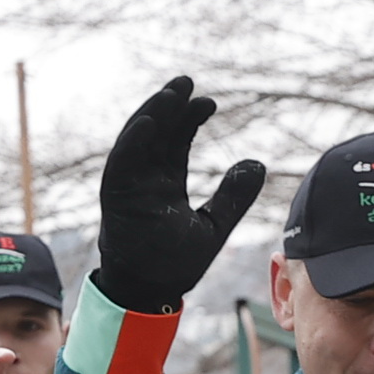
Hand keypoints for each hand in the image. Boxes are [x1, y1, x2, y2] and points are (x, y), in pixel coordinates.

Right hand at [91, 77, 269, 312]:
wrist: (151, 292)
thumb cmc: (176, 264)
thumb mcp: (215, 224)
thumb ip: (234, 196)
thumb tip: (258, 164)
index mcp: (166, 184)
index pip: (177, 142)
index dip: (190, 119)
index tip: (209, 102)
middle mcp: (145, 180)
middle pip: (157, 134)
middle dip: (170, 106)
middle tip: (187, 82)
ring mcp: (128, 187)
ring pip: (137, 141)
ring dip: (152, 115)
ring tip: (172, 93)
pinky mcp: (115, 198)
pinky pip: (119, 165)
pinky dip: (132, 143)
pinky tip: (148, 123)